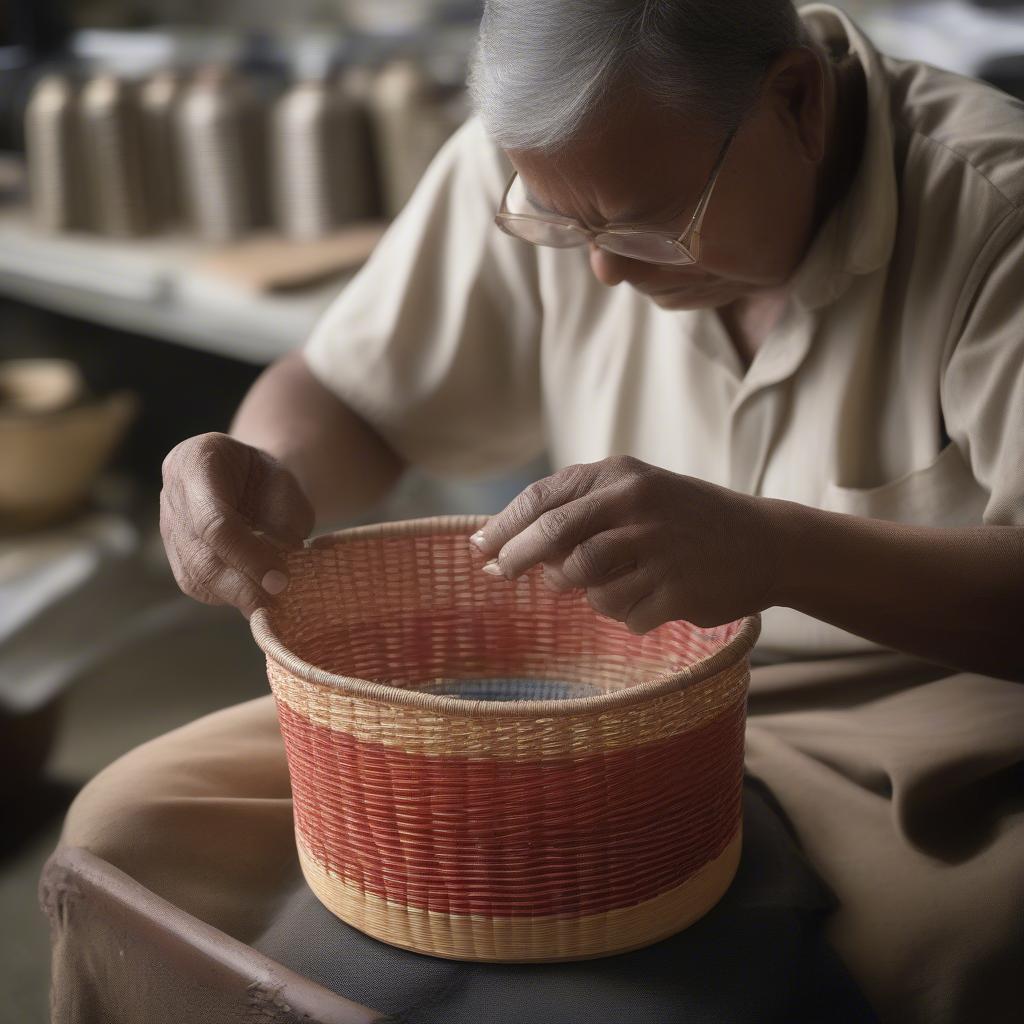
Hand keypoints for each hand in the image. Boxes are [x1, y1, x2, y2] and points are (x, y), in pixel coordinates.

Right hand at [159, 432, 314, 617]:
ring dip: (237, 596)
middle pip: (200, 556)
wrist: (242, 475)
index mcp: (196, 461)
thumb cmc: (265, 476)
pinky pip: (200, 586)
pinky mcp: (176, 556)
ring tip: (272, 605)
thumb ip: (285, 516)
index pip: (214, 522)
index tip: (279, 579)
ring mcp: (168, 528)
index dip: (247, 555)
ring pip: (196, 577)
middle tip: (278, 602)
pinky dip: (231, 596)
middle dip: (242, 586)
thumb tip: (285, 561)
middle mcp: (173, 495)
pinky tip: (257, 597)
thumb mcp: (284, 481)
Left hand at [470, 456, 781, 632]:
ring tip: (613, 584)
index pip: (543, 499)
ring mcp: (658, 548)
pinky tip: (652, 599)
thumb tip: (509, 547)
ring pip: (584, 583)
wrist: (766, 543)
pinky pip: (622, 615)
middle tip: (499, 576)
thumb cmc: (684, 519)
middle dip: (516, 560)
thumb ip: (579, 512)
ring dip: (584, 592)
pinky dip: (626, 614)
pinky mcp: (676, 589)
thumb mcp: (636, 494)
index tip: (478, 548)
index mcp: (621, 475)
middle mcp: (636, 505)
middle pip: (552, 538)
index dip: (503, 527)